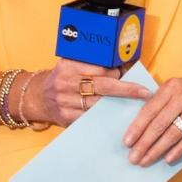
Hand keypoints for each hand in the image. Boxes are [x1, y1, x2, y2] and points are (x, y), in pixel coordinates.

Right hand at [21, 59, 150, 127]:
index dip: (117, 72)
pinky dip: (105, 117)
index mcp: (69, 66)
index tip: (130, 74)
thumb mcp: (70, 64)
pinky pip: (92, 118)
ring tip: (131, 103)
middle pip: (104, 86)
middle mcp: (66, 83)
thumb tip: (122, 64)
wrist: (37, 97)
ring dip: (117, 104)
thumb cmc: (61, 78)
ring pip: (100, 104)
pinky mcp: (67, 118)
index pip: (100, 68)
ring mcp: (66, 102)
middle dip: (126, 90)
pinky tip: (116, 117)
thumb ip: (90, 63)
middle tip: (144, 92)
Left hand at [123, 69, 181, 165]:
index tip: (127, 142)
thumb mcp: (176, 88)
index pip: (149, 110)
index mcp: (171, 86)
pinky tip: (167, 159)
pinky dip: (178, 150)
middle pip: (159, 124)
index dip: (137, 127)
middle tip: (134, 157)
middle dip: (144, 143)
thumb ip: (160, 102)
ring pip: (173, 133)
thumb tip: (139, 126)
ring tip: (146, 160)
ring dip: (158, 150)